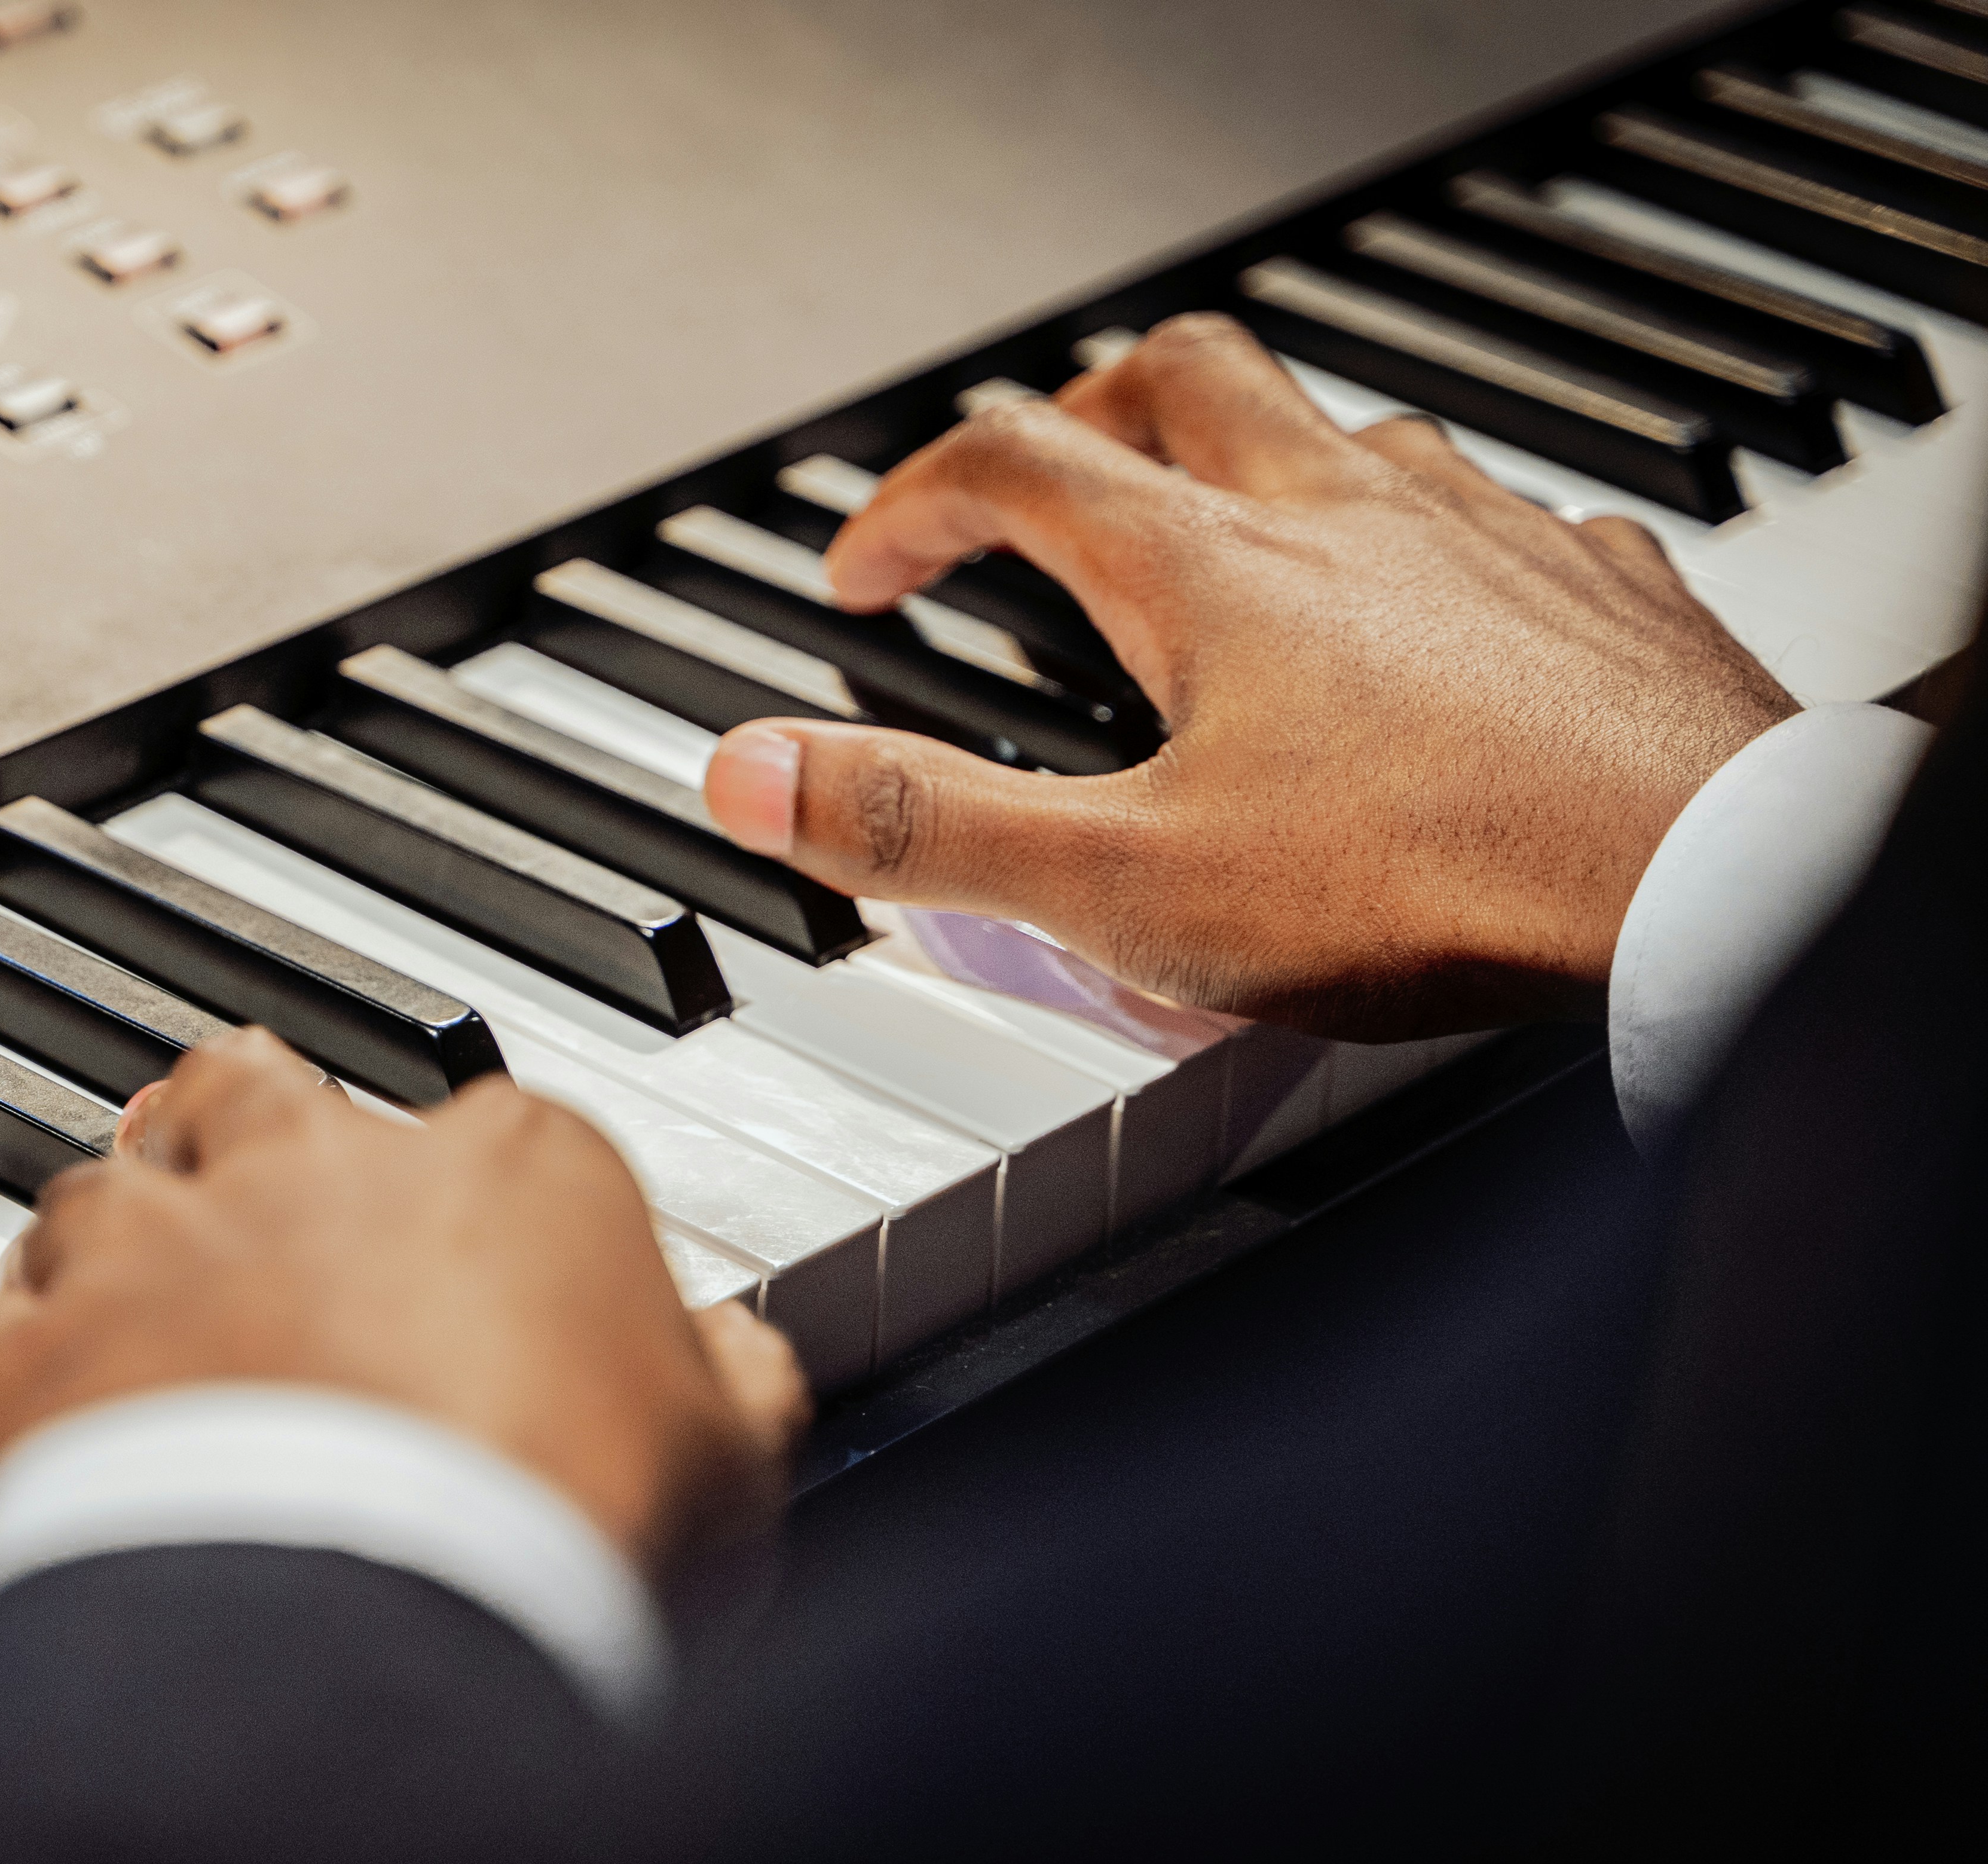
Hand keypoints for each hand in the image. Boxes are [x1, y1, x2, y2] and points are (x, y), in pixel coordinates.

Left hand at [0, 1029, 801, 1571]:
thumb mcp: (723, 1464)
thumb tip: (733, 1353)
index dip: (448, 1200)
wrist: (377, 1636)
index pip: (473, 1130)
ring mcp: (152, 1252)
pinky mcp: (27, 1359)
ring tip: (108, 1328)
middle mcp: (311, 1168)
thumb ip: (722, 1378)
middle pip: (247, 1101)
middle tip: (237, 1211)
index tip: (444, 1260)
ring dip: (94, 1259)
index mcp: (505, 1167)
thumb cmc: (562, 1549)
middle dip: (235, 1148)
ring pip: (86, 1197)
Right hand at [700, 313, 1797, 1036]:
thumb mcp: (1122, 887)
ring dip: (1258, 465)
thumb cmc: (1435, 885)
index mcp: (1206, 572)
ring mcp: (1483, 534)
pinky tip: (1436, 620)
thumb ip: (925, 826)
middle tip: (1037, 488)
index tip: (871, 571)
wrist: (1707, 891)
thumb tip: (749, 772)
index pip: (1011, 467)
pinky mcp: (1600, 586)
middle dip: (1081, 419)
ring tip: (1228, 546)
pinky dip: (1431, 546)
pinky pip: (1501, 518)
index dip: (910, 506)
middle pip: (1179, 380)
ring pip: (1344, 433)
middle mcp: (1341, 514)